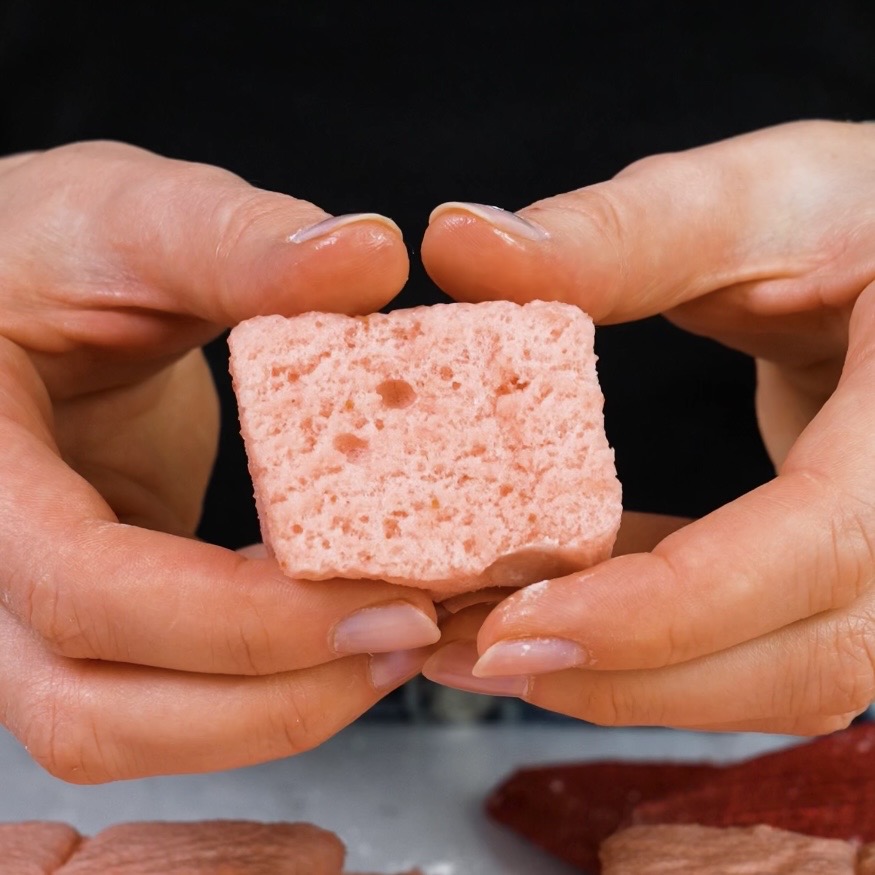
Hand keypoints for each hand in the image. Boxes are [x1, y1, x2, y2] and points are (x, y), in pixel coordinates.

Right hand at [0, 142, 439, 782]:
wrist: (13, 289)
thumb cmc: (44, 248)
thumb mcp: (130, 217)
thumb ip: (237, 241)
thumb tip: (370, 256)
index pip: (84, 591)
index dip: (239, 621)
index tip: (382, 598)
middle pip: (95, 711)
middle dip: (269, 701)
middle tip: (406, 636)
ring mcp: (22, 603)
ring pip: (123, 727)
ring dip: (272, 711)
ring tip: (392, 640)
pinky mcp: (83, 610)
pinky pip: (158, 690)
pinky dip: (259, 684)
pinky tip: (341, 621)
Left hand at [420, 120, 874, 734]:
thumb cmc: (853, 216)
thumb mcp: (751, 200)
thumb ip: (615, 234)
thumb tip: (456, 241)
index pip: (820, 547)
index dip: (664, 608)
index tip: (511, 627)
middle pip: (800, 657)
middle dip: (622, 676)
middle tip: (467, 653)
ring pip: (781, 675)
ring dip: (629, 679)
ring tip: (494, 641)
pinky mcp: (855, 577)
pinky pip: (764, 644)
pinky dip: (660, 646)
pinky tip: (568, 605)